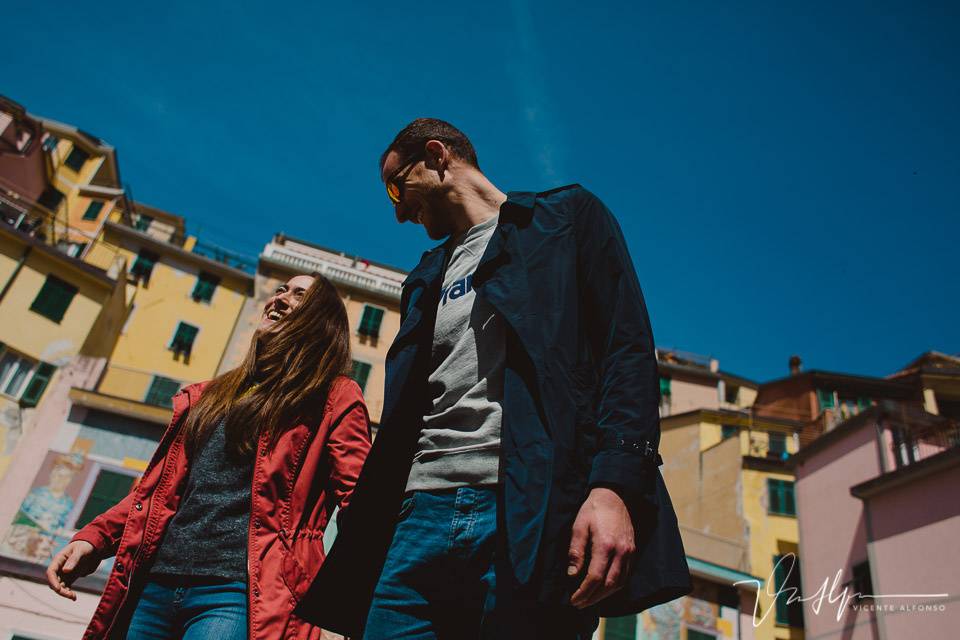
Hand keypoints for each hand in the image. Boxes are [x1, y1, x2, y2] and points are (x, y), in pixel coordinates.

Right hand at [46, 540, 97, 599]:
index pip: (50, 572)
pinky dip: (68, 593)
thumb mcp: (81, 551)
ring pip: (59, 586)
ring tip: (73, 597)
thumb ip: (74, 559)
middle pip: (54, 582)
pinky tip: (74, 598)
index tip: (58, 589)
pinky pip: (66, 587)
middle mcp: (59, 568)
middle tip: (70, 595)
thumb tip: (65, 571)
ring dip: (64, 593)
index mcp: (59, 560)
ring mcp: (64, 574)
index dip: (52, 581)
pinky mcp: (70, 578)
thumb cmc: (85, 546)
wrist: (92, 547)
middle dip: (59, 590)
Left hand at [568, 487, 635, 608]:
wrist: (614, 496)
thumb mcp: (579, 526)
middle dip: (593, 598)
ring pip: (619, 583)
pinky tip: (603, 589)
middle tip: (579, 604)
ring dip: (604, 596)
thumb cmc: (593, 510)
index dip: (583, 591)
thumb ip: (576, 551)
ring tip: (589, 600)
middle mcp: (621, 552)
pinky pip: (626, 575)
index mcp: (605, 545)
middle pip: (608, 585)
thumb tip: (572, 574)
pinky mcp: (633, 551)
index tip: (573, 599)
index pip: (595, 577)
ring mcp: (629, 552)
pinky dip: (614, 586)